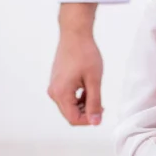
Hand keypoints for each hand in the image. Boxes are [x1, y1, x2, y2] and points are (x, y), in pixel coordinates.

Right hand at [48, 3, 102, 125]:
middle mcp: (53, 92)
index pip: (73, 119)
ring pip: (69, 106)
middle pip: (70, 114)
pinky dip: (79, 97)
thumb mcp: (94, 80)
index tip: (101, 110)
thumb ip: (94, 102)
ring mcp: (54, 86)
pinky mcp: (57, 81)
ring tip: (95, 91)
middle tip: (101, 102)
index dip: (89, 119)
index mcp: (61, 93)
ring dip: (83, 104)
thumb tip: (95, 122)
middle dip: (87, 112)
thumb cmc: (85, 53)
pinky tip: (88, 87)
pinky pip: (67, 97)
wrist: (75, 34)